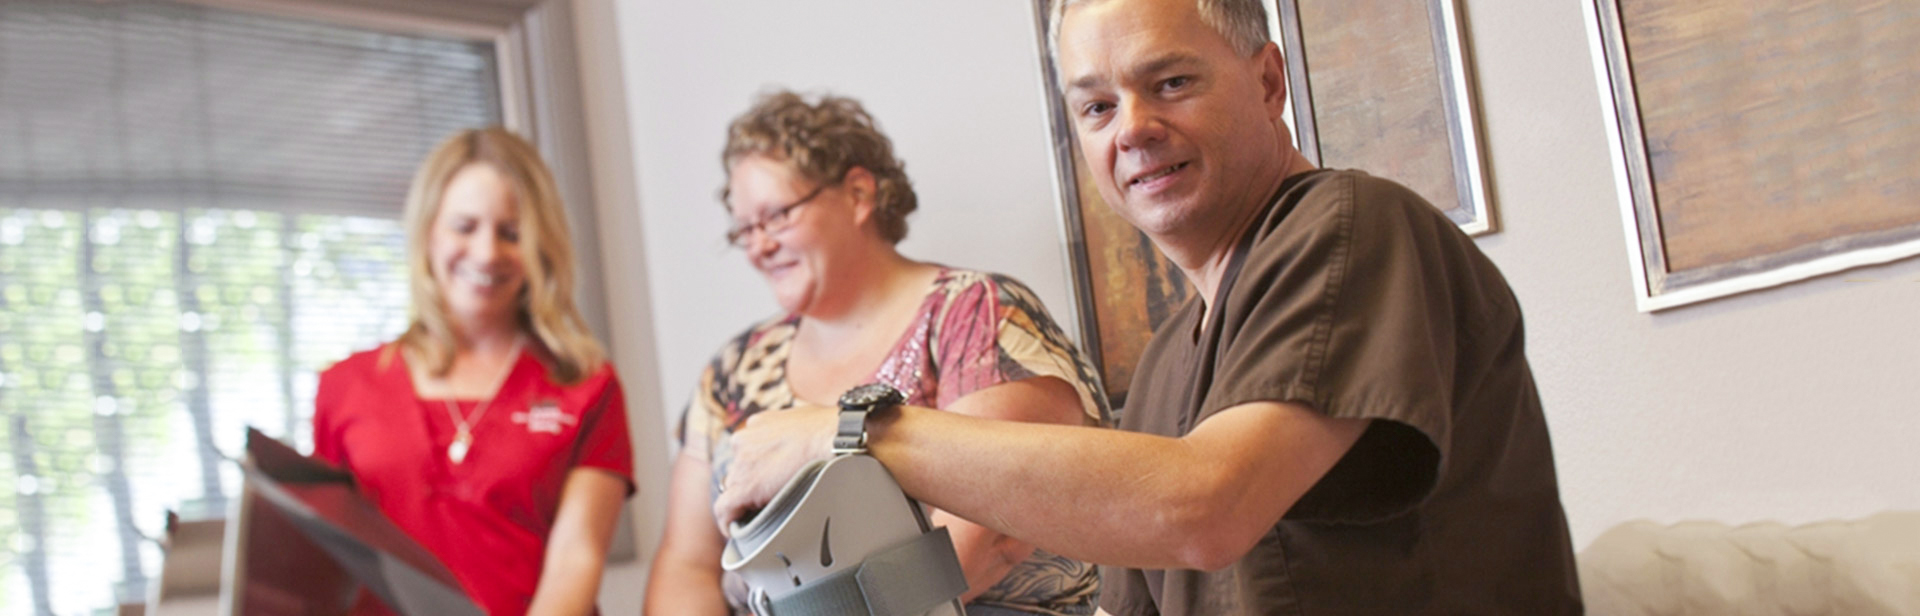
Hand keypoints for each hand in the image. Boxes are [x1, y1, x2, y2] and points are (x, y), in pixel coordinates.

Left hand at [712, 403, 837, 528]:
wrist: (834, 439)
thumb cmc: (828, 429)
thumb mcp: (802, 418)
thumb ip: (789, 431)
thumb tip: (799, 443)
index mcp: (757, 424)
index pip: (747, 450)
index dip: (757, 466)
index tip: (767, 477)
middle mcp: (743, 441)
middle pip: (738, 469)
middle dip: (751, 482)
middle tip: (769, 496)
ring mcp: (742, 464)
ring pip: (733, 488)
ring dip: (744, 500)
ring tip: (760, 513)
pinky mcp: (745, 487)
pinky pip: (725, 508)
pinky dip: (727, 521)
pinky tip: (733, 530)